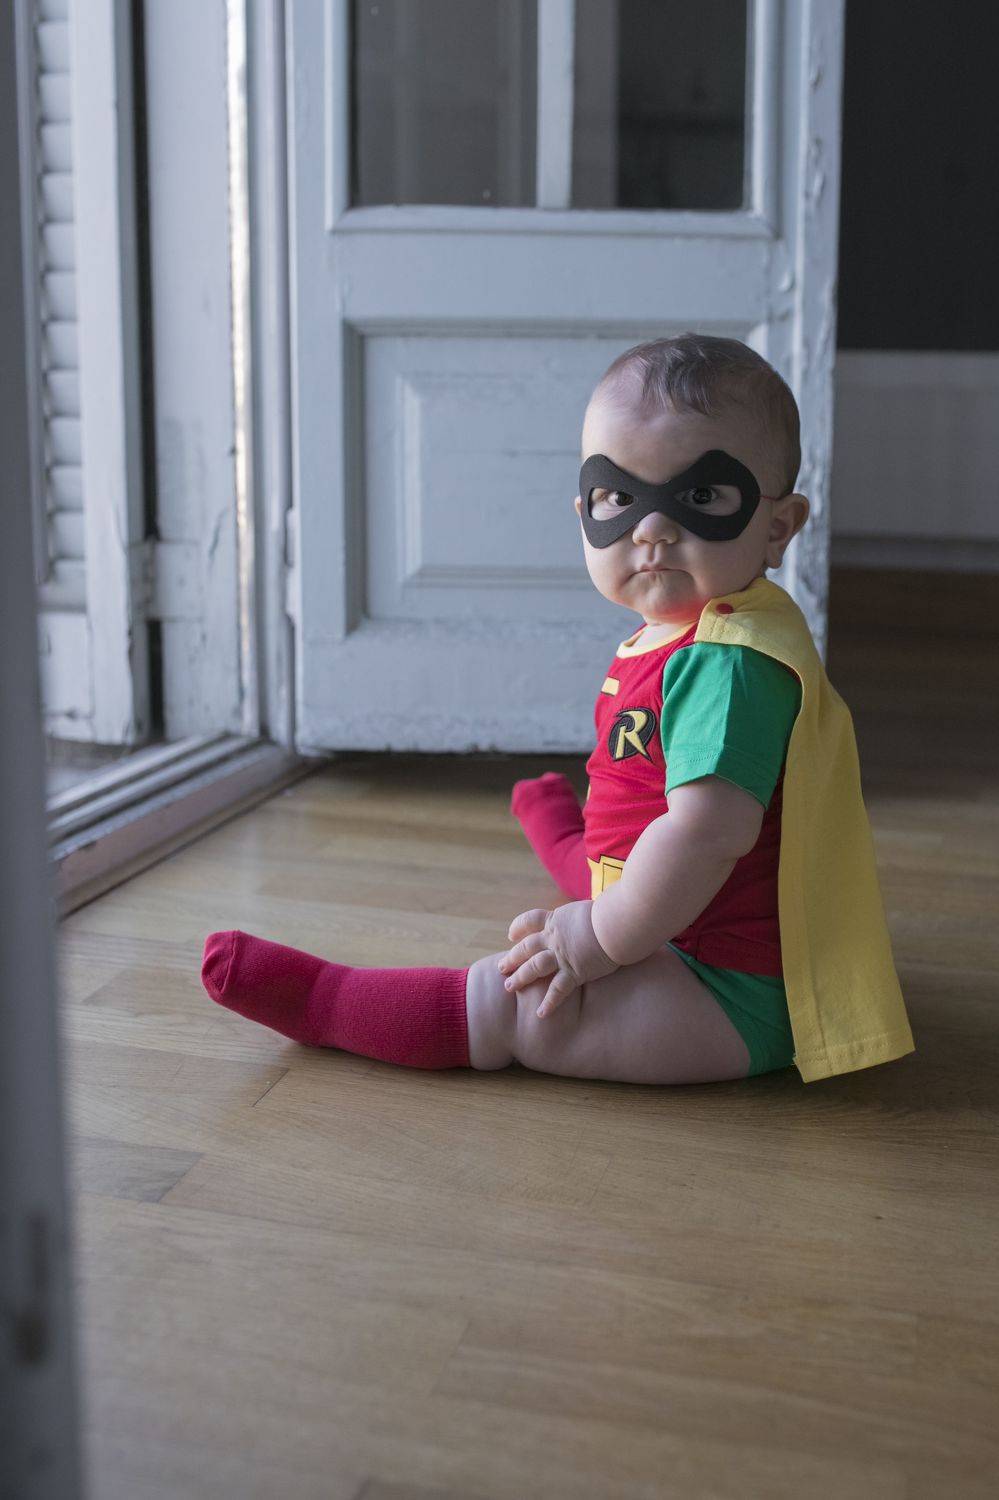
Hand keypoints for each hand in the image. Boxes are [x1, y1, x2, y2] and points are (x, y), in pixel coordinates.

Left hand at [497, 900, 619, 1017]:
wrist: (616, 924)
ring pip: (534, 967)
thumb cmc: (610, 912)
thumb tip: (590, 918)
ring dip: (520, 977)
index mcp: (557, 920)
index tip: (511, 935)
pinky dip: (549, 1002)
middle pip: (526, 947)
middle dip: (512, 958)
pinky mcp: (575, 972)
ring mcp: (562, 956)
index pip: (531, 920)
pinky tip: (541, 1013)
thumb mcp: (589, 909)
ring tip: (508, 987)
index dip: (519, 927)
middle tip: (501, 968)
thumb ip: (582, 918)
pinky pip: (558, 990)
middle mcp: (554, 938)